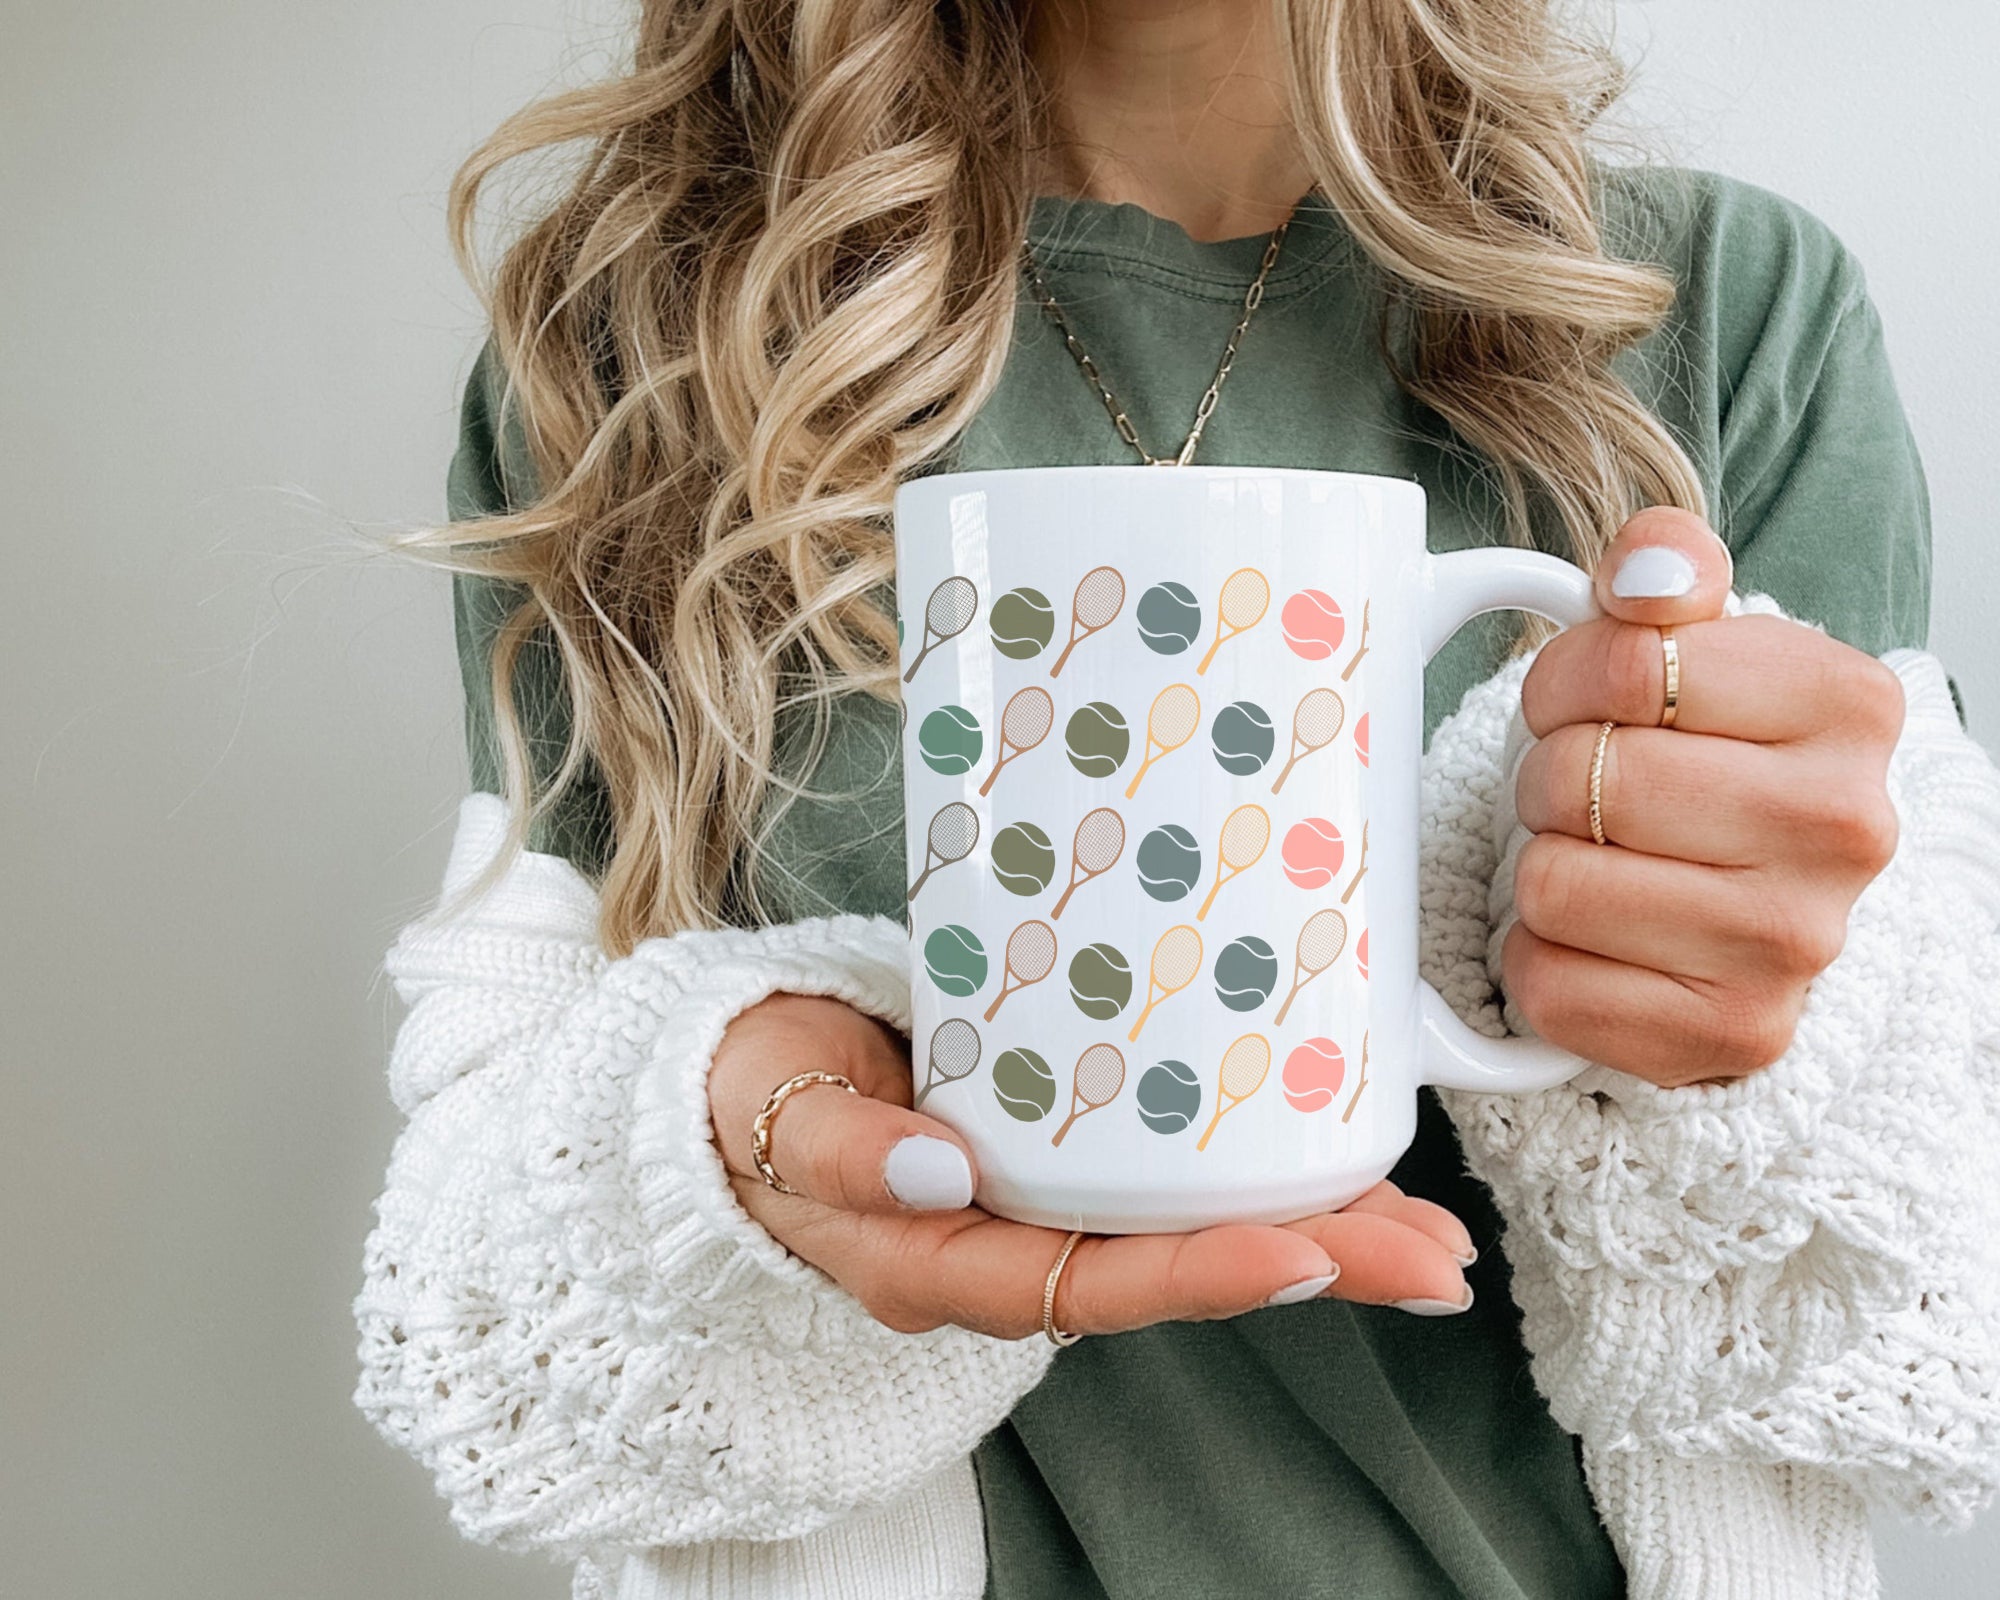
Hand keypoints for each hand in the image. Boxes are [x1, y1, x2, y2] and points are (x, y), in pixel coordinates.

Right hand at [707, 992, 1478, 1336]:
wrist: (744, 1079)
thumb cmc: (758, 1103)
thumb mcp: (778, 1122)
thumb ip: (844, 1151)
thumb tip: (941, 1169)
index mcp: (948, 1261)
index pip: (1093, 1285)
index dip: (1203, 1275)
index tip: (1307, 1255)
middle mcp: (1017, 1245)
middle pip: (1178, 1268)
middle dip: (1313, 1264)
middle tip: (1432, 1257)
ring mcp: (1048, 1197)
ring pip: (1195, 1226)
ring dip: (1315, 1223)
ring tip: (1427, 1224)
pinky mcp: (1066, 1140)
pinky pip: (1173, 1168)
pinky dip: (1260, 1161)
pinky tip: (1337, 1144)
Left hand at [1506, 508, 1905, 1086]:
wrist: (1749, 895)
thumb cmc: (1703, 755)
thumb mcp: (1693, 638)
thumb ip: (1663, 565)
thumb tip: (1645, 572)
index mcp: (1848, 704)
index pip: (1621, 664)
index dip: (1565, 682)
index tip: (1589, 704)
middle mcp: (1846, 829)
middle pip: (1581, 778)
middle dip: (1550, 777)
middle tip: (1587, 792)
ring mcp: (1795, 947)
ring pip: (1554, 885)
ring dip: (1544, 867)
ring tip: (1598, 860)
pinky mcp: (1731, 1038)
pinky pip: (1549, 985)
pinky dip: (1541, 960)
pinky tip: (1597, 941)